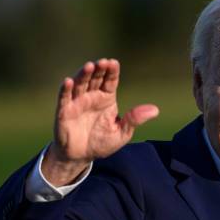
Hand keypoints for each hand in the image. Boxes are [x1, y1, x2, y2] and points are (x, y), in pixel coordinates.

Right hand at [42, 58, 158, 185]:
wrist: (81, 157)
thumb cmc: (101, 143)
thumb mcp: (122, 133)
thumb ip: (134, 120)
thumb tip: (155, 110)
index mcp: (107, 99)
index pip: (110, 81)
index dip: (112, 71)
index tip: (114, 63)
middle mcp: (92, 96)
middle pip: (95, 78)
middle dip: (99, 70)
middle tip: (103, 62)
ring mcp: (77, 102)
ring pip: (80, 84)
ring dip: (83, 75)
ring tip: (89, 66)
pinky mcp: (64, 111)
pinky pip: (64, 98)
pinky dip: (65, 89)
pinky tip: (68, 81)